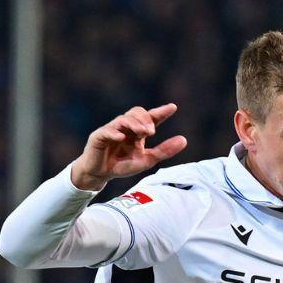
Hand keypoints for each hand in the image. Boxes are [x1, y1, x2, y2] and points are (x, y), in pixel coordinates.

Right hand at [70, 104, 188, 191]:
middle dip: (145, 119)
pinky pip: (107, 131)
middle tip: (151, 131)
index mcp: (137, 132)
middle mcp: (125, 127)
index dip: (161, 112)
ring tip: (143, 132)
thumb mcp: (147, 160)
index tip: (173, 108)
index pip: (150, 118)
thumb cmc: (122, 164)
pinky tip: (121, 137)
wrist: (100, 174)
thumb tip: (184, 140)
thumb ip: (164, 150)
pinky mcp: (98, 136)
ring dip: (134, 124)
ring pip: (123, 119)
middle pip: (136, 113)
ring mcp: (111, 129)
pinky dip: (114, 132)